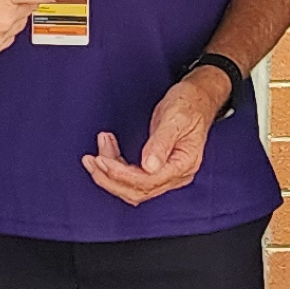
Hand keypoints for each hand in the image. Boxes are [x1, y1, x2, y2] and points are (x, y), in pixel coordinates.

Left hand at [82, 69, 224, 204]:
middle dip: (110, 179)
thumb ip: (162, 143)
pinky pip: (133, 177)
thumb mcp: (175, 119)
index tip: (102, 160)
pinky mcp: (158, 168)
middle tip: (91, 161)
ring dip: (110, 175)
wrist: (197, 98)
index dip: (122, 174)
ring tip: (95, 154)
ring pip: (133, 187)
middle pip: (138, 191)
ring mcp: (167, 172)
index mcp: (183, 164)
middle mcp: (176, 174)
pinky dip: (116, 167)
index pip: (148, 181)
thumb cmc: (190, 104)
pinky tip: (107, 151)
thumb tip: (149, 166)